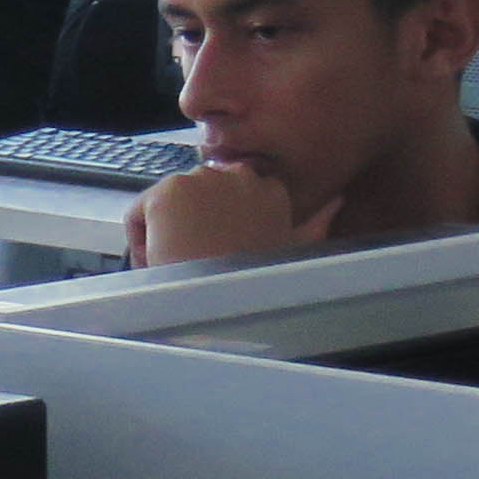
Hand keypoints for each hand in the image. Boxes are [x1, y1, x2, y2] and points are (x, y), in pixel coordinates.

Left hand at [127, 159, 337, 268]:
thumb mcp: (295, 249)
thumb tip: (338, 201)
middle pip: (196, 195)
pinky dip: (142, 238)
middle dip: (193, 223)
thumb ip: (317, 222)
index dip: (219, 224)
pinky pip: (139, 214)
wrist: (224, 302)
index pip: (229, 193)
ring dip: (168, 231)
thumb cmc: (257, 283)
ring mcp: (197, 181)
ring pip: (166, 206)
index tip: (221, 249)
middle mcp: (234, 175)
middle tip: (200, 260)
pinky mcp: (165, 193)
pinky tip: (162, 259)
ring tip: (183, 264)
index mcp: (268, 187)